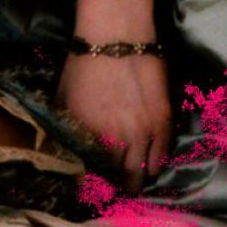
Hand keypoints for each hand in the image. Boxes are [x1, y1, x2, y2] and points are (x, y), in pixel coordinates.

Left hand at [57, 51, 170, 193]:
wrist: (116, 38)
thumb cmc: (82, 66)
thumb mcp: (62, 101)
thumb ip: (65, 131)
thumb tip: (66, 152)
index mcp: (88, 138)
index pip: (90, 180)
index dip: (90, 188)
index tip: (90, 189)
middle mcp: (116, 141)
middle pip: (120, 181)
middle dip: (116, 186)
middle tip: (113, 186)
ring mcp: (143, 133)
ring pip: (143, 173)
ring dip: (136, 178)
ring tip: (130, 178)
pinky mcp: (164, 123)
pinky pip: (162, 156)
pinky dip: (154, 164)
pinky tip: (147, 164)